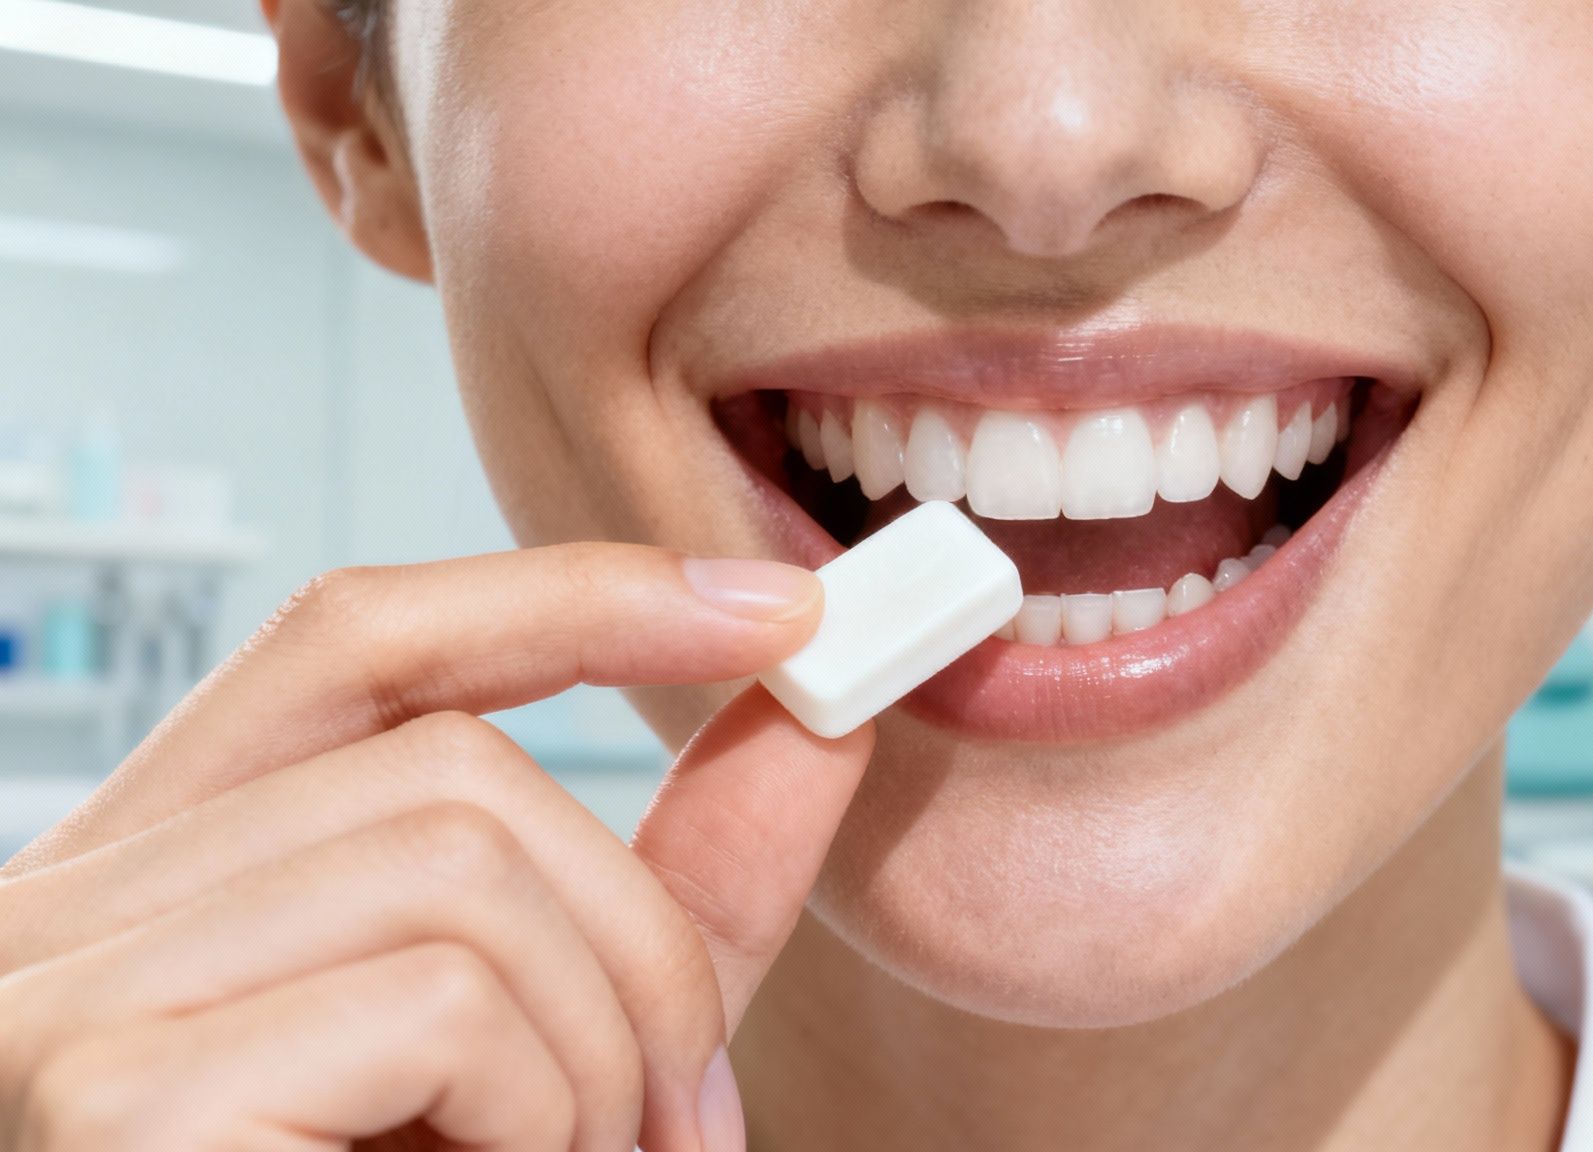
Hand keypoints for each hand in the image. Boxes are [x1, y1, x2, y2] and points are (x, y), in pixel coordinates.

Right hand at [0, 546, 871, 1150]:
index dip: (571, 597)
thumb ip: (669, 901)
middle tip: (680, 1121)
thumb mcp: (544, 1066)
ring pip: (463, 860)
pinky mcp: (107, 1098)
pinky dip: (542, 1109)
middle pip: (455, 769)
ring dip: (600, 1043)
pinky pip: (438, 1000)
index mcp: (163, 888)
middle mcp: (66, 914)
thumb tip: (818, 722)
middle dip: (640, 935)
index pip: (357, 645)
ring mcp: (59, 1000)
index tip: (773, 610)